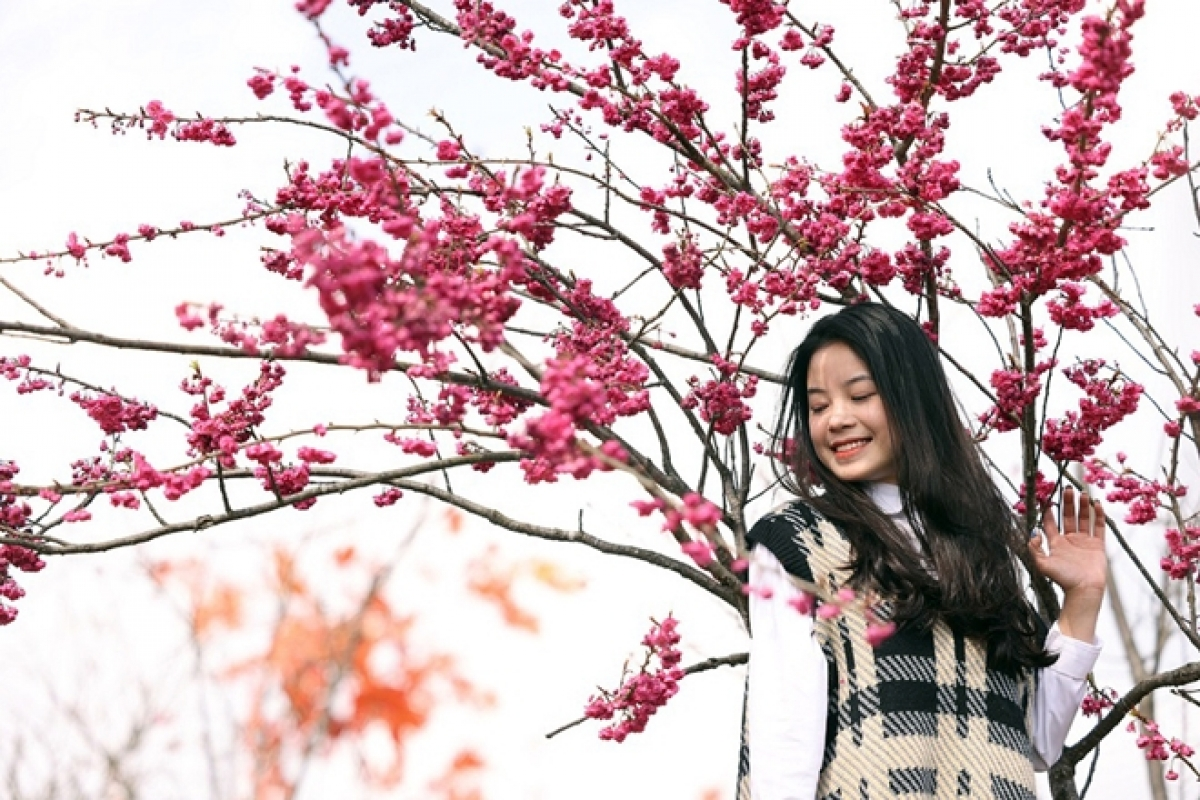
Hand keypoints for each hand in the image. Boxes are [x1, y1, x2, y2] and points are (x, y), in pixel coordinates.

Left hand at [1029, 485, 1107, 641]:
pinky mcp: (1097, 545)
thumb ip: (1034, 549)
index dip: (1048, 511)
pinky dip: (1098, 515)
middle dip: (1067, 503)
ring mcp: (1084, 541)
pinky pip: (1099, 527)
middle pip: (1067, 516)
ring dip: (1083, 506)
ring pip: (1083, 519)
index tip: (1046, 497)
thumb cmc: (1063, 579)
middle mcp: (1069, 540)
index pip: (1050, 522)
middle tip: (1067, 488)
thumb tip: (1033, 533)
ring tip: (1082, 492)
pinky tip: (1097, 504)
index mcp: (1056, 543)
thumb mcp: (1042, 565)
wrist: (1083, 590)